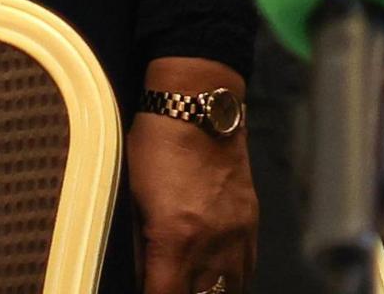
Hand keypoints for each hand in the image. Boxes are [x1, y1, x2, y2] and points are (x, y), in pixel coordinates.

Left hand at [127, 59, 256, 293]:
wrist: (200, 107)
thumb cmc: (157, 146)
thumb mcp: (132, 198)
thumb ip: (141, 248)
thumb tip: (142, 279)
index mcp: (176, 237)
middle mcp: (213, 243)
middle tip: (167, 287)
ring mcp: (237, 234)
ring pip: (230, 292)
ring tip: (192, 288)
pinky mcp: (250, 223)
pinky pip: (246, 270)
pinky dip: (230, 283)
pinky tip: (214, 282)